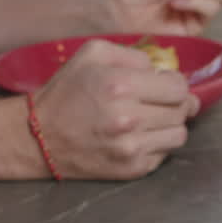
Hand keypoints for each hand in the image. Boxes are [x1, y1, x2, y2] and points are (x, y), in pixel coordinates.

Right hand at [33, 39, 198, 179]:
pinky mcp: (132, 169)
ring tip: (151, 120)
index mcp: (121, 85)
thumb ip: (133, 54)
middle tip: (159, 102)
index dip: (175, 84)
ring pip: (179, 134)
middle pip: (182, 110)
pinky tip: (139, 136)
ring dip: (170, 125)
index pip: (179, 87)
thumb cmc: (67, 92)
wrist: (39, 137)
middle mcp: (130, 119)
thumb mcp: (92, 54)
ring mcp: (131, 147)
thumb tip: (161, 71)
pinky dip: (158, 144)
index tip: (164, 85)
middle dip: (175, 103)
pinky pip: (165, 154)